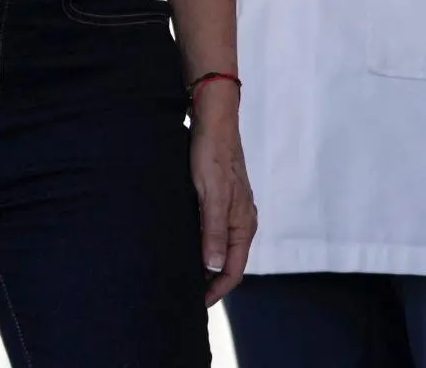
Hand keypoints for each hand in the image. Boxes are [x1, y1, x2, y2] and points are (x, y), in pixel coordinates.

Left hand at [190, 80, 256, 303]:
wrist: (213, 120)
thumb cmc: (212, 156)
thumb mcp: (212, 195)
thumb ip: (213, 231)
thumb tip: (212, 267)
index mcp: (243, 223)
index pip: (233, 270)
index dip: (215, 291)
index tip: (195, 305)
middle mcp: (241, 220)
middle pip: (228, 262)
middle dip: (210, 282)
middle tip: (185, 296)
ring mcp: (232, 209)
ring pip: (220, 248)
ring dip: (205, 264)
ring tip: (182, 277)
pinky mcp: (220, 199)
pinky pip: (214, 232)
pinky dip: (202, 245)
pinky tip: (184, 246)